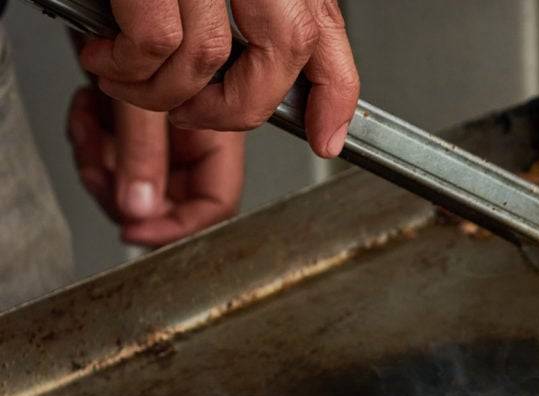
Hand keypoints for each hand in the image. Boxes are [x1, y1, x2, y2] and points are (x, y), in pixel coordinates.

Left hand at [67, 86, 245, 246]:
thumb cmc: (141, 40)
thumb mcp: (141, 99)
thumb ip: (143, 152)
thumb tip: (137, 209)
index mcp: (218, 139)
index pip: (215, 205)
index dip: (176, 227)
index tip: (133, 230)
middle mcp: (194, 146)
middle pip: (166, 202)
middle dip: (120, 191)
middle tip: (97, 169)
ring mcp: (163, 143)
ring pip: (128, 185)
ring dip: (97, 162)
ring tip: (88, 126)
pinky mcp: (132, 134)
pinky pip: (108, 162)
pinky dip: (88, 143)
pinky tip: (86, 111)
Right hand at [77, 0, 357, 157]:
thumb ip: (255, 19)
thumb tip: (266, 88)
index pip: (325, 31)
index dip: (334, 95)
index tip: (326, 136)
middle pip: (282, 53)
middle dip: (237, 107)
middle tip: (196, 112)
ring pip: (209, 57)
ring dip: (162, 93)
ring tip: (129, 80)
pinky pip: (154, 43)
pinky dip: (127, 68)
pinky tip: (107, 58)